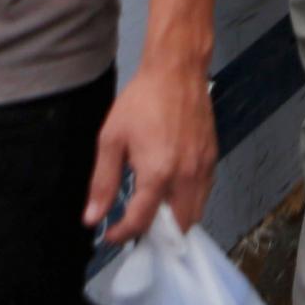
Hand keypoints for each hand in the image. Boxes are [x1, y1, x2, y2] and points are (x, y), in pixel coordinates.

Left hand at [87, 56, 217, 244]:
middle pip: (178, 227)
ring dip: (176, 221)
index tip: (111, 235)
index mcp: (157, 173)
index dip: (123, 234)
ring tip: (154, 212)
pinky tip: (173, 190)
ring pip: (196, 212)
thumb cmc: (142, 100)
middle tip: (137, 226)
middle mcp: (185, 176)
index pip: (141, 221)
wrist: (177, 70)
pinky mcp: (212, 156)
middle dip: (157, 235)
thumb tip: (93, 217)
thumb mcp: (111, 139)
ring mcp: (203, 167)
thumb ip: (103, 182)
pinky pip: (204, 192)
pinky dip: (190, 201)